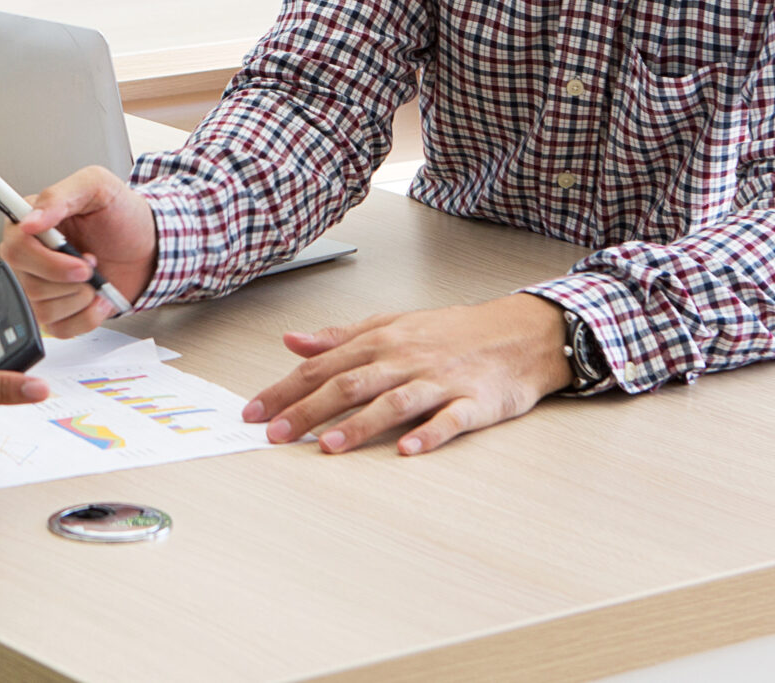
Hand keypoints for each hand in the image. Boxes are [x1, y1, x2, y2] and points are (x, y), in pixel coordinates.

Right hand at [0, 166, 155, 336]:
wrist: (147, 246)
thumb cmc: (121, 215)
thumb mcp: (96, 187)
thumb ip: (59, 196)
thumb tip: (29, 221)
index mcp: (30, 223)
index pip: (14, 245)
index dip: (41, 255)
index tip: (69, 248)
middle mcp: (30, 256)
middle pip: (27, 281)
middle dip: (67, 275)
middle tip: (91, 261)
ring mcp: (41, 286)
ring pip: (42, 307)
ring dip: (80, 295)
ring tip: (96, 276)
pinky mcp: (57, 312)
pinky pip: (60, 328)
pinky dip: (87, 316)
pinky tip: (99, 297)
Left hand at [243, 294, 571, 456]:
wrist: (520, 332)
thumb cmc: (452, 332)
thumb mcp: (392, 324)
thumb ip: (340, 336)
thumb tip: (292, 342)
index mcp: (382, 341)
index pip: (323, 366)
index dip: (286, 389)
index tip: (254, 411)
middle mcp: (406, 359)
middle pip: (350, 384)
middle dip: (309, 410)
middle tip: (276, 434)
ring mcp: (440, 381)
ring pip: (394, 402)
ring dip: (360, 425)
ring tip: (329, 446)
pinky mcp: (474, 402)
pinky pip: (448, 419)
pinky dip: (428, 435)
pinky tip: (407, 450)